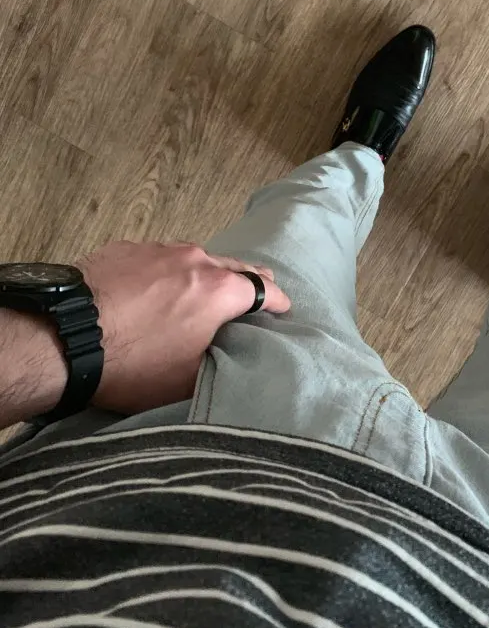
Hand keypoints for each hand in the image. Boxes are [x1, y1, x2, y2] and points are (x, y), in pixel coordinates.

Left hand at [78, 241, 290, 413]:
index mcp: (219, 290)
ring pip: (194, 259)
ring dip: (203, 275)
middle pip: (234, 265)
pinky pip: (157, 258)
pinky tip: (151, 289)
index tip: (284, 308)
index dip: (278, 302)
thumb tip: (225, 358)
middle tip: (256, 290)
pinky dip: (164, 272)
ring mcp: (159, 249)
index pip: (265, 290)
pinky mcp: (125, 248)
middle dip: (249, 279)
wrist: (65, 336)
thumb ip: (217, 361)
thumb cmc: (131, 364)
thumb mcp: (186, 380)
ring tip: (198, 292)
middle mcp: (195, 260)